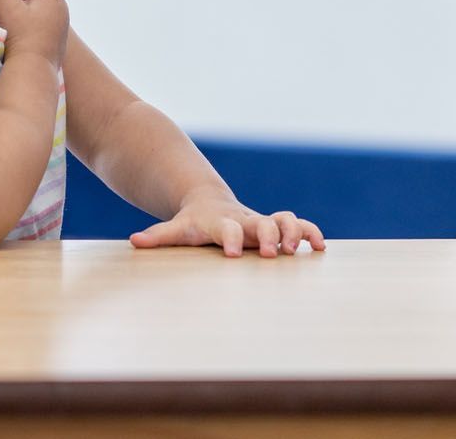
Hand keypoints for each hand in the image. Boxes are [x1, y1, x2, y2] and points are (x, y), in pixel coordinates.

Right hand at [0, 0, 69, 64]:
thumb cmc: (24, 44)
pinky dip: (19, 18)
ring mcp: (54, 20)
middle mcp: (57, 5)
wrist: (35, 77)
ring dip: (16, 6)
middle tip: (5, 3)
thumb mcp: (7, 10)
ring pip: (30, 1)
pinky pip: (31, 16)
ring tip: (8, 24)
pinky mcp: (49, 32)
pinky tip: (12, 33)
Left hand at [129, 190, 324, 257]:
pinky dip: (310, 233)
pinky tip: (320, 248)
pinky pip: (299, 226)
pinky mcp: (275, 226)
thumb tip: (135, 242)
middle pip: (261, 222)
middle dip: (269, 235)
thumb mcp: (175, 229)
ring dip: (294, 232)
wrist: (208, 201)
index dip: (230, 238)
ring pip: (285, 219)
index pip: (226, 228)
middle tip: (271, 253)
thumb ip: (159, 236)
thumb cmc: (192, 222)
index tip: (233, 255)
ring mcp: (262, 221)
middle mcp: (244, 220)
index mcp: (220, 222)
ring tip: (297, 249)